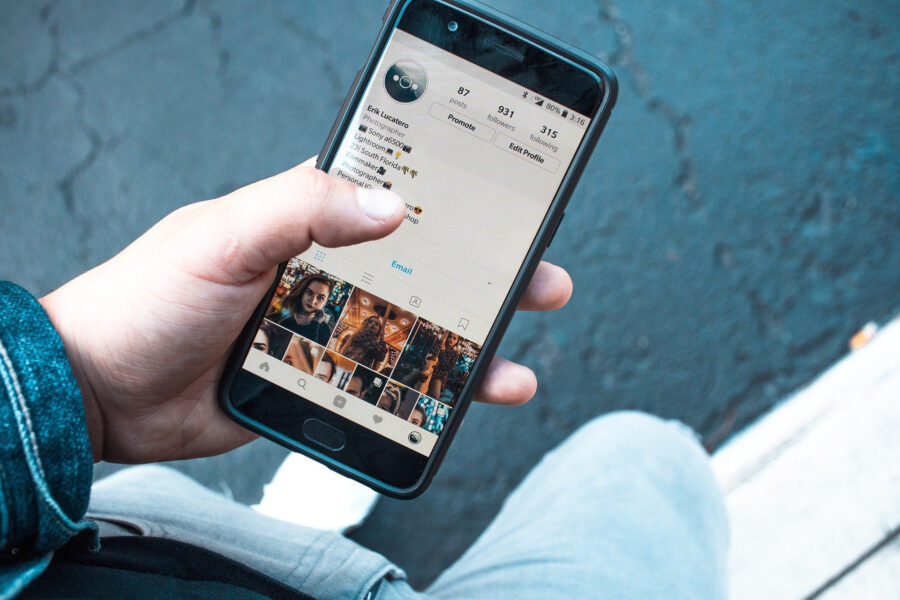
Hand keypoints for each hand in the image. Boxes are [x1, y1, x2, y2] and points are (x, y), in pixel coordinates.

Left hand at [40, 159, 571, 463]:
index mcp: (305, 222)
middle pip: (424, 269)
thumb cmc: (149, 300)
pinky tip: (462, 401)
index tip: (506, 198)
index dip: (451, 196)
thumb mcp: (224, 235)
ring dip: (471, 345)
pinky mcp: (320, 382)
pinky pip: (387, 386)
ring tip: (516, 359)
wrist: (105, 394)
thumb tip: (391, 203)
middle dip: (487, 275)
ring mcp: (326, 330)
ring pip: (415, 333)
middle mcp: (326, 273)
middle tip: (541, 278)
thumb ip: (302, 208)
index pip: (392, 196)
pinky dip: (429, 395)